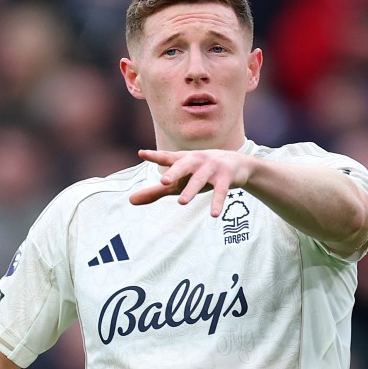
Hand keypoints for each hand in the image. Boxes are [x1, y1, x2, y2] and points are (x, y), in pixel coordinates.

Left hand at [130, 149, 252, 217]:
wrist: (237, 165)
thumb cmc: (199, 173)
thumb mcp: (178, 182)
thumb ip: (155, 191)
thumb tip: (130, 201)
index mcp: (183, 160)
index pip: (167, 157)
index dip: (155, 156)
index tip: (141, 153)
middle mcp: (196, 161)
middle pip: (183, 166)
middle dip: (174, 172)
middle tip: (164, 181)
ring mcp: (211, 168)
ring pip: (199, 180)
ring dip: (191, 190)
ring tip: (182, 202)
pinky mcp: (225, 178)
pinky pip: (221, 192)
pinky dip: (217, 203)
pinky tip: (214, 215)